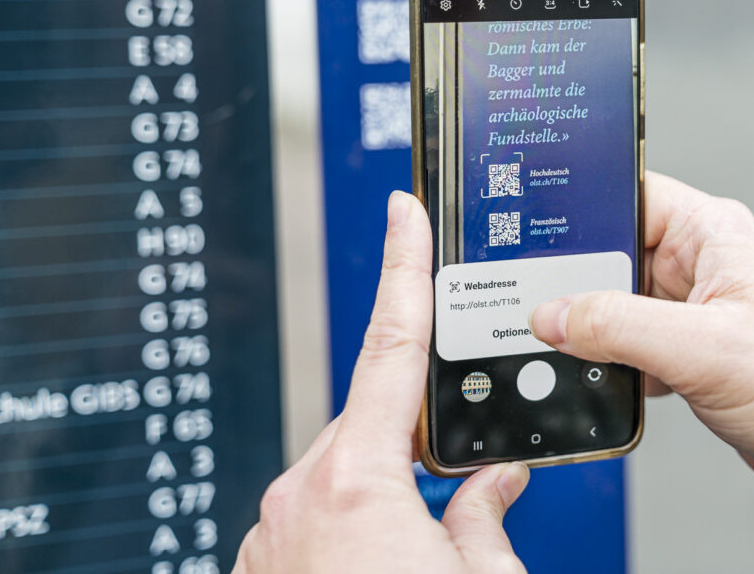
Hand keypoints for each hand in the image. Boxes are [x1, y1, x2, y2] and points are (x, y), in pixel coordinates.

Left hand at [235, 192, 529, 573]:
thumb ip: (484, 516)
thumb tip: (494, 485)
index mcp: (358, 486)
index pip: (391, 347)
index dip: (403, 268)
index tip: (403, 214)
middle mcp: (300, 502)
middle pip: (368, 425)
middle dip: (410, 441)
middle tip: (450, 495)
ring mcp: (271, 536)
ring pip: (340, 477)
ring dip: (379, 495)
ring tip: (414, 553)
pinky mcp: (259, 568)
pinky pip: (311, 519)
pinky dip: (346, 529)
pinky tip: (376, 564)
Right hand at [529, 172, 753, 506]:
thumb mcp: (705, 350)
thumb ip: (620, 326)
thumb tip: (554, 314)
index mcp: (712, 233)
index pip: (629, 194)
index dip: (581, 209)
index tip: (533, 231)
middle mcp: (701, 262)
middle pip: (611, 252)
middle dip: (576, 281)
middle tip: (537, 303)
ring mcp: (692, 308)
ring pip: (614, 302)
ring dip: (593, 328)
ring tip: (571, 346)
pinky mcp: (687, 350)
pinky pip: (627, 342)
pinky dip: (610, 361)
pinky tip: (605, 378)